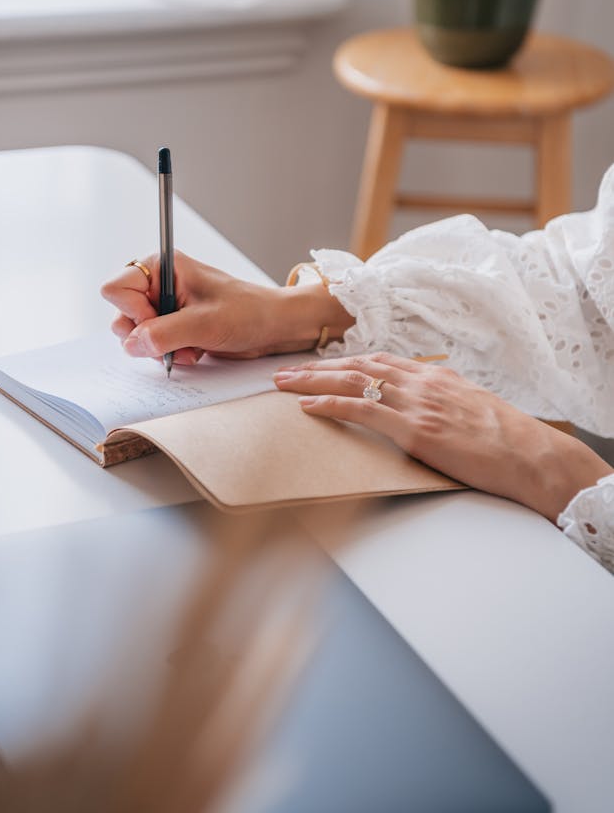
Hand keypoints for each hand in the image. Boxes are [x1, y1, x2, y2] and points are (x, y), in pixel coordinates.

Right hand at [101, 251, 352, 364]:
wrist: (274, 327)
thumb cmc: (248, 312)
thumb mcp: (205, 323)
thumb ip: (164, 333)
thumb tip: (132, 344)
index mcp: (162, 268)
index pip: (116, 289)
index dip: (132, 312)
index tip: (158, 323)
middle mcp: (159, 285)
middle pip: (121, 315)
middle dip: (145, 336)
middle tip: (174, 340)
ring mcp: (165, 307)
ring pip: (135, 335)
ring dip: (160, 349)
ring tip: (190, 347)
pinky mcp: (173, 326)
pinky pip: (153, 346)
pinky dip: (170, 354)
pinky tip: (195, 351)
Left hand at [274, 352, 607, 520]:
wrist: (531, 455)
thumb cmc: (507, 438)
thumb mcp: (470, 408)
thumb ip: (440, 402)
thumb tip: (420, 408)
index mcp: (434, 376)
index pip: (379, 361)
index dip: (344, 362)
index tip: (319, 364)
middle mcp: (421, 382)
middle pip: (358, 366)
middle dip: (317, 367)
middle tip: (285, 370)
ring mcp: (417, 403)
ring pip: (353, 382)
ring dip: (312, 381)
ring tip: (283, 384)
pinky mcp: (415, 429)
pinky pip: (362, 411)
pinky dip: (331, 405)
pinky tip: (308, 406)